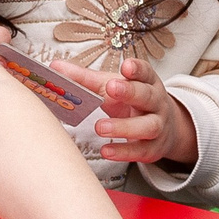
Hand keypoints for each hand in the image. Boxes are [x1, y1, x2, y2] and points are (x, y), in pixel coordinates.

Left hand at [55, 56, 194, 165]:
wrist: (163, 129)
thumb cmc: (131, 102)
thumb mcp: (111, 87)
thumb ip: (84, 78)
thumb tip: (55, 67)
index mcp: (146, 82)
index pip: (145, 72)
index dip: (137, 69)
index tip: (126, 66)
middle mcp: (156, 102)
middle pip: (147, 96)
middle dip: (130, 92)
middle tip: (110, 88)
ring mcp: (158, 126)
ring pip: (148, 126)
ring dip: (124, 127)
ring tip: (100, 127)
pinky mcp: (153, 148)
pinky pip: (140, 150)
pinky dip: (123, 152)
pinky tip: (106, 151)